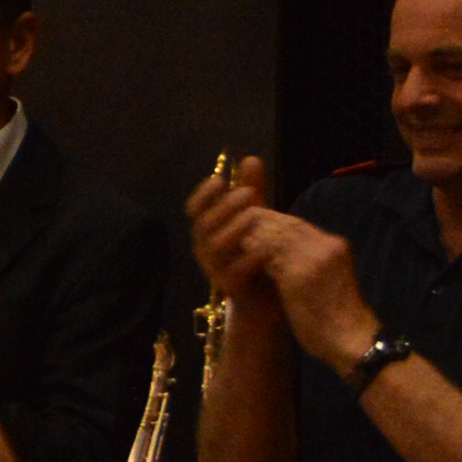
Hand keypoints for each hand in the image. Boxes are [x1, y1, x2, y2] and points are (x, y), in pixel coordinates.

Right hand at [188, 153, 272, 302]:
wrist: (266, 304)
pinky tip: (267, 246)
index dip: (203, 194)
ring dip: (233, 228)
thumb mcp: (257, 219)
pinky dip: (250, 258)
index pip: (194, 209)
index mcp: (208, 232)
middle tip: (247, 193)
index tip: (220, 179)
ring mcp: (216, 271)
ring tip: (254, 214)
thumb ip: (252, 190)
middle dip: (223, 207)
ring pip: (215, 247)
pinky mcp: (232, 290)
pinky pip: (235, 272)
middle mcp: (206, 250)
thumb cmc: (258, 256)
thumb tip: (250, 158)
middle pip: (204, 225)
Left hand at [231, 207, 379, 373]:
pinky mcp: (298, 277)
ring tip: (233, 241)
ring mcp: (314, 260)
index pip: (298, 223)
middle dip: (259, 225)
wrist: (353, 341)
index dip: (272, 221)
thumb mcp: (329, 277)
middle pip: (285, 225)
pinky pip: (269, 260)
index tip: (252, 225)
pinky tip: (239, 259)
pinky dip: (253, 257)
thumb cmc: (338, 316)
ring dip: (253, 238)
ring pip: (275, 238)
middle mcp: (327, 246)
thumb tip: (281, 249)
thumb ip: (311, 259)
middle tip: (234, 228)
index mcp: (336, 245)